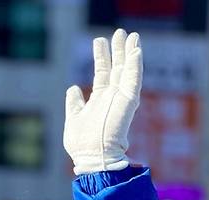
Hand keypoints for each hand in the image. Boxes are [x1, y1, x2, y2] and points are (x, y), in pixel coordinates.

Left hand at [63, 29, 142, 175]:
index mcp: (100, 101)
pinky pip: (134, 81)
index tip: (100, 41)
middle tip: (120, 32)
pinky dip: (136, 65)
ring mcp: (120, 100)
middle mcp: (111, 98)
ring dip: (130, 52)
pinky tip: (136, 49)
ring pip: (127, 71)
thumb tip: (72, 88)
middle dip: (118, 50)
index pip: (103, 74)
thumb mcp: (73, 120)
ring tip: (130, 35)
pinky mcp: (128, 103)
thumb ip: (74, 104)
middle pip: (117, 69)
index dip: (102, 57)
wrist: (92, 158)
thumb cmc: (82, 145)